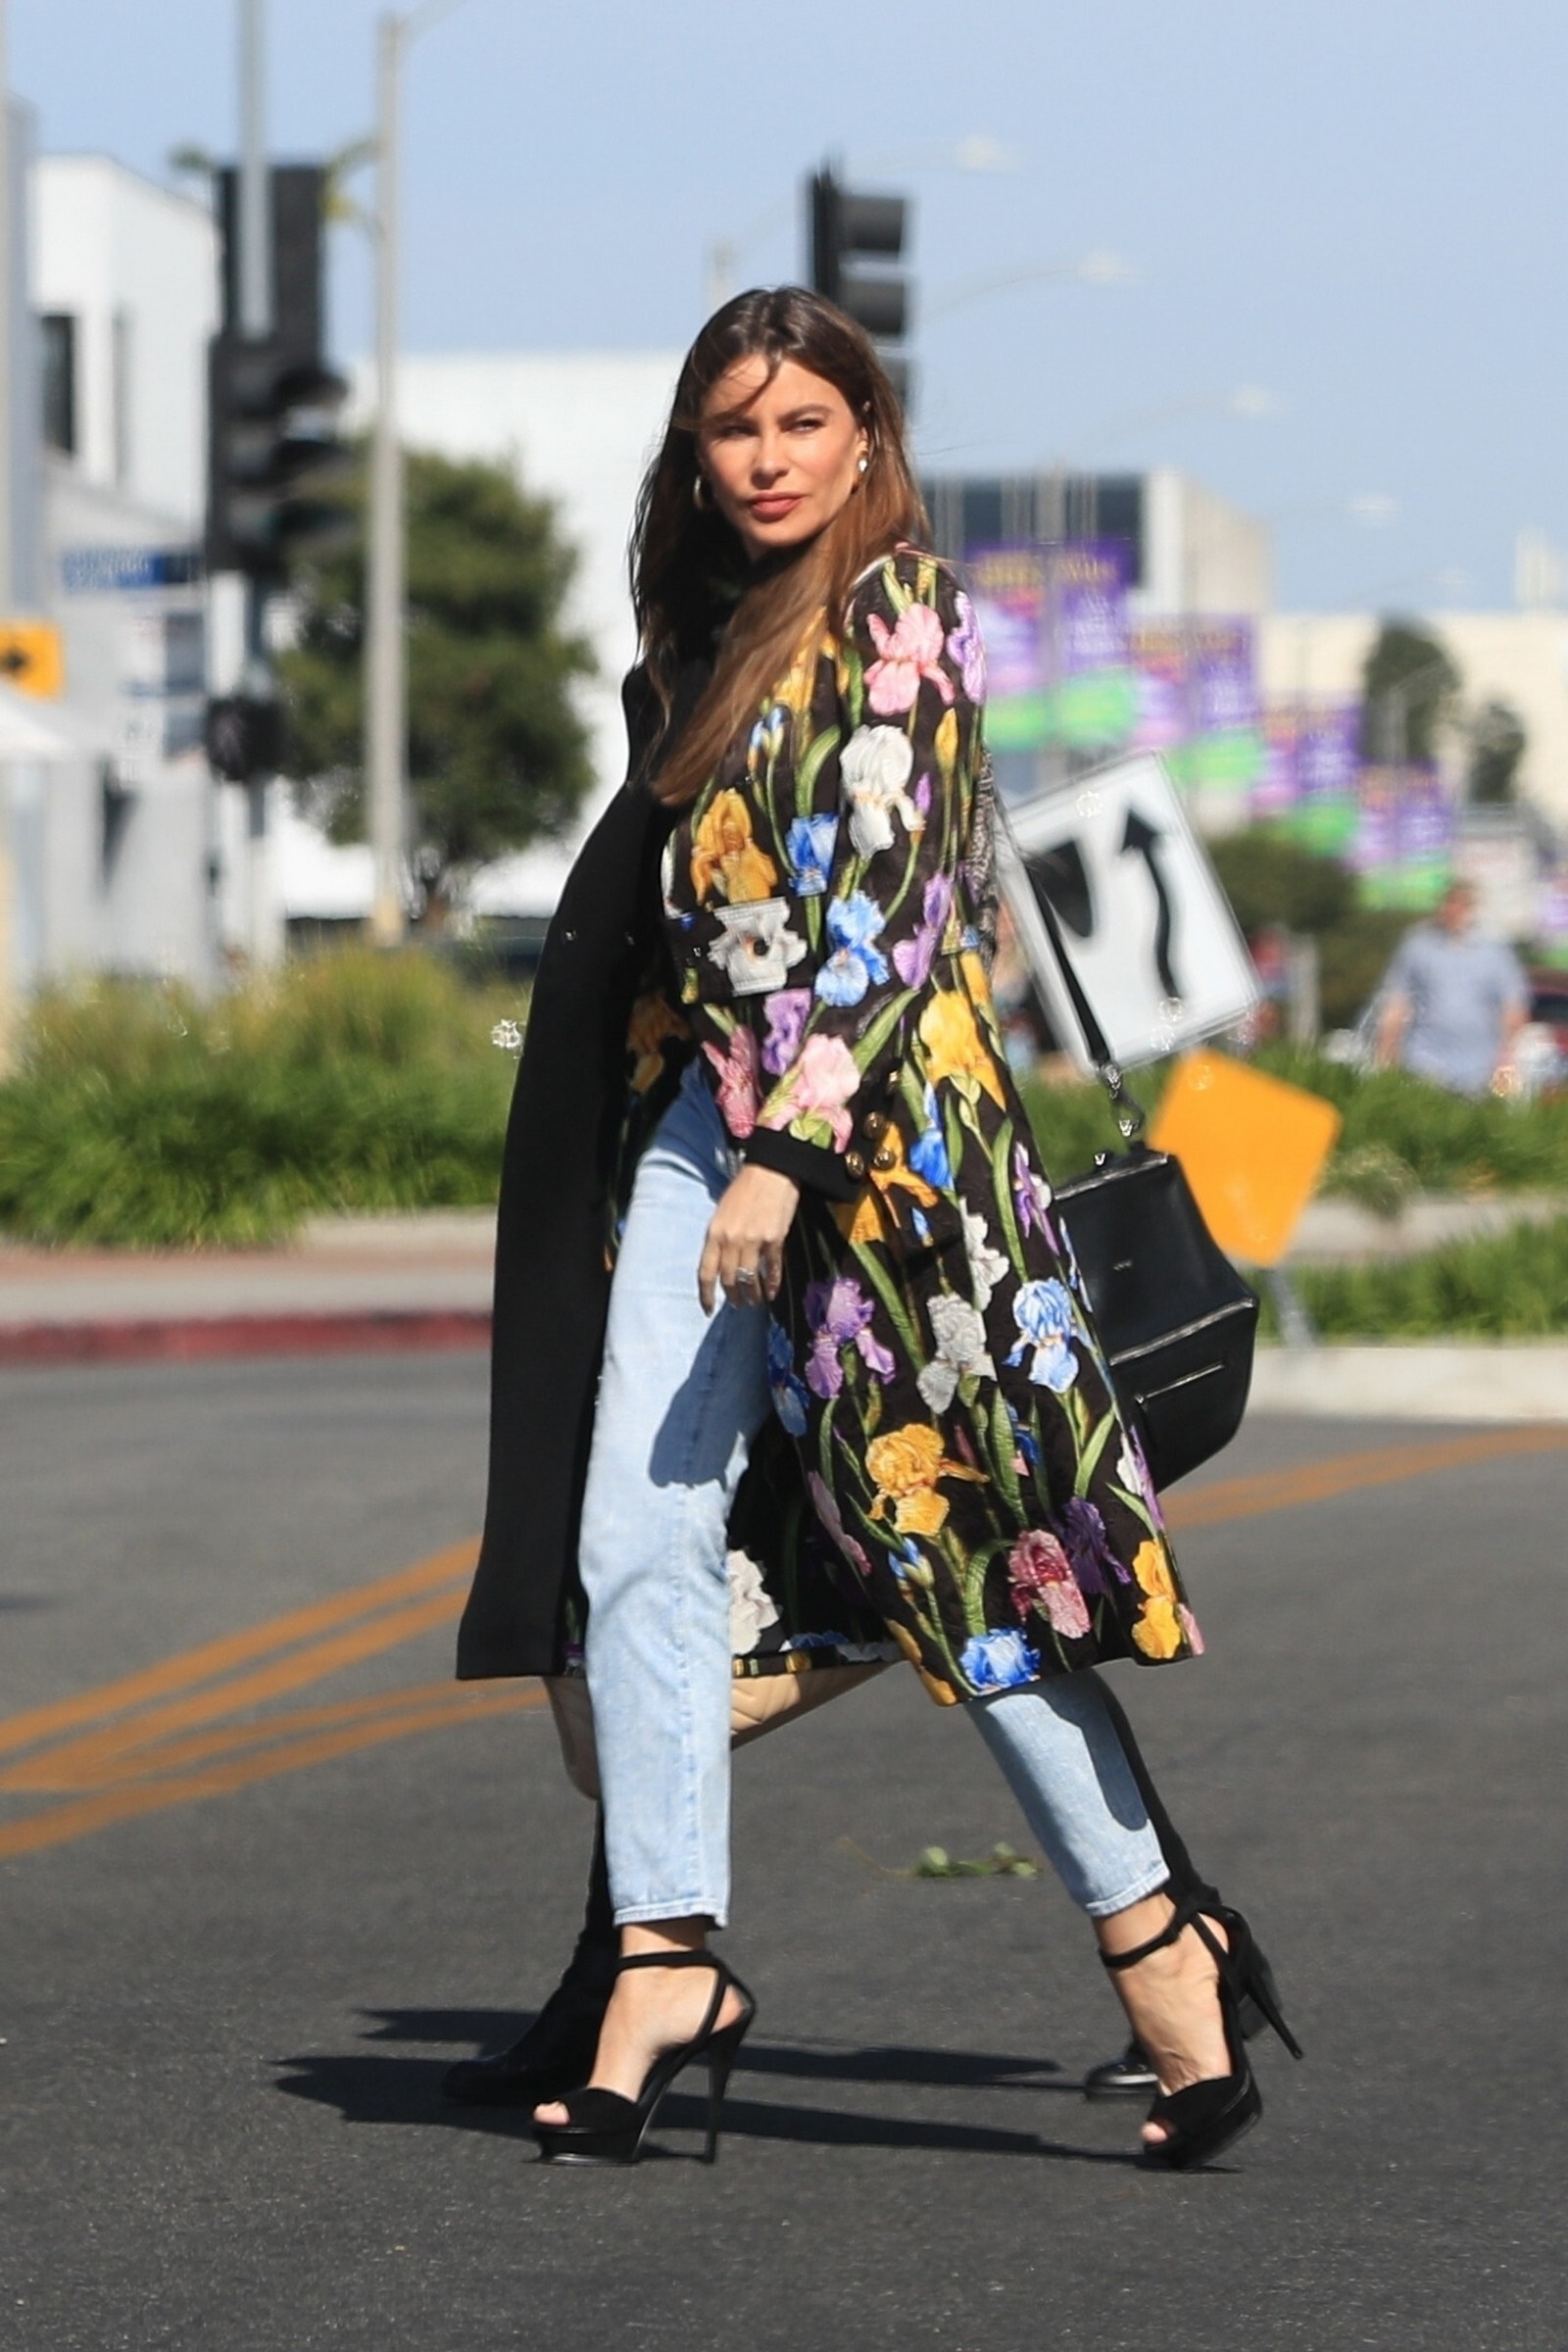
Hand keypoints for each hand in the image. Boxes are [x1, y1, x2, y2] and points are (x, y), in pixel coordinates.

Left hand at [698, 1165, 799, 1313]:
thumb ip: (720, 1238)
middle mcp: (731, 1240)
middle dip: (733, 1297)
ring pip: (750, 1278)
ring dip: (752, 1294)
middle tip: (738, 1304)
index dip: (706, 1295)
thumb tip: (722, 1263)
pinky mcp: (775, 1240)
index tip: (708, 1309)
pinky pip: (772, 1269)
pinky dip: (772, 1284)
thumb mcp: (722, 1213)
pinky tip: (772, 1292)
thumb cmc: (744, 1189)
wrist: (771, 1171)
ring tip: (755, 1302)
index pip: (705, 1272)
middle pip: (729, 1279)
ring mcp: (754, 1241)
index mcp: (714, 1233)